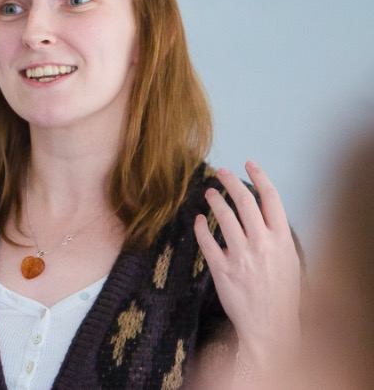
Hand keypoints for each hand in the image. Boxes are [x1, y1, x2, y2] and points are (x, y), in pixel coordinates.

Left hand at [193, 161, 300, 370]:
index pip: (271, 199)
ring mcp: (241, 256)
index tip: (248, 163)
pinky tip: (198, 220)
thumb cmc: (282, 295)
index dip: (259, 177)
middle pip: (244, 203)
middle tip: (220, 172)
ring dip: (215, 201)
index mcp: (282, 240)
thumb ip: (276, 237)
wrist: (271, 325)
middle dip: (231, 182)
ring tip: (208, 192)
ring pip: (224, 218)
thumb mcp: (289, 261)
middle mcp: (262, 244)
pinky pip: (207, 242)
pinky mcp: (222, 270)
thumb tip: (262, 215)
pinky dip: (201, 228)